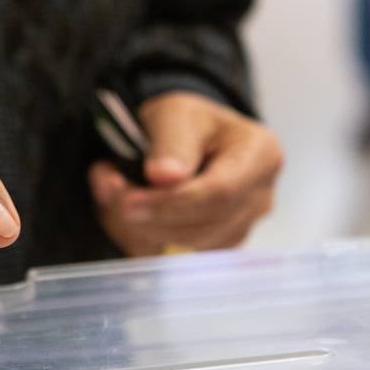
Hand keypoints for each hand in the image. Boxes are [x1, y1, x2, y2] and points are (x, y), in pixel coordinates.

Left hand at [88, 91, 281, 255]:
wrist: (188, 140)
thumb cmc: (187, 123)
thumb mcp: (175, 113)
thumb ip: (170, 141)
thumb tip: (163, 176)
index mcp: (260, 155)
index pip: (220, 193)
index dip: (173, 204)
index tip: (130, 202)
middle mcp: (259, 198)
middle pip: (204, 227)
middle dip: (151, 219)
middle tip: (110, 193)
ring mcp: (242, 228)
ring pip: (186, 248)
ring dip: (141, 229)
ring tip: (114, 192)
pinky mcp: (216, 247)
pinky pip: (175, 256)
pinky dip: (143, 239)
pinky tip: (130, 212)